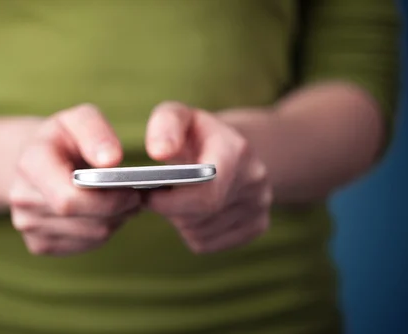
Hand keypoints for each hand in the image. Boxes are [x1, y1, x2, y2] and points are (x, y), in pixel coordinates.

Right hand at [9, 104, 140, 255]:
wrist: (38, 160)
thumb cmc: (65, 137)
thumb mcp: (80, 119)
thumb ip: (96, 132)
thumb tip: (111, 160)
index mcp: (31, 163)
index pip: (69, 198)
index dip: (108, 199)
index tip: (133, 190)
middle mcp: (22, 197)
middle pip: (86, 220)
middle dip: (119, 210)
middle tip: (137, 196)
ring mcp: (27, 224)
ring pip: (91, 235)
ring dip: (115, 220)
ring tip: (124, 201)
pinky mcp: (38, 244)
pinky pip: (86, 245)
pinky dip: (103, 231)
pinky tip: (105, 213)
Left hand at [145, 102, 272, 253]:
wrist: (234, 150)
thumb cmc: (197, 134)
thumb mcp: (181, 116)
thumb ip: (166, 124)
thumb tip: (159, 152)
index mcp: (238, 151)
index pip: (207, 191)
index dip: (171, 200)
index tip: (147, 195)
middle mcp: (255, 180)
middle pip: (202, 214)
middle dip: (172, 209)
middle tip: (153, 198)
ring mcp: (260, 206)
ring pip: (201, 232)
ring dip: (180, 221)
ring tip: (176, 200)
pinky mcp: (257, 226)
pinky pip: (208, 244)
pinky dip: (192, 232)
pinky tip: (191, 213)